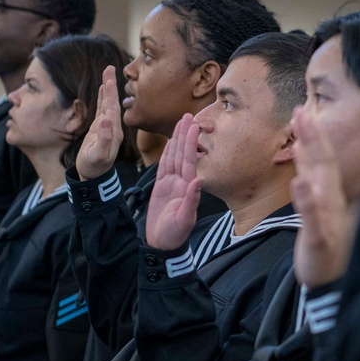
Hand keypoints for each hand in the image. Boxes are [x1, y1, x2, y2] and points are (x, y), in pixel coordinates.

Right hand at [75, 66, 124, 180]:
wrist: (93, 176)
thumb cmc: (94, 167)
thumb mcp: (98, 155)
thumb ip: (103, 138)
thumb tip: (105, 120)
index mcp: (114, 130)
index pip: (112, 108)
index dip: (110, 93)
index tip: (109, 79)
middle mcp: (113, 126)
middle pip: (111, 101)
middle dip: (110, 84)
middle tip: (109, 68)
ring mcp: (107, 126)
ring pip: (107, 103)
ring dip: (107, 88)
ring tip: (107, 73)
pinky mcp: (100, 127)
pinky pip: (102, 108)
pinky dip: (103, 97)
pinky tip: (103, 89)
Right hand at [145, 114, 202, 250]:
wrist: (162, 244)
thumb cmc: (174, 235)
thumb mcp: (184, 219)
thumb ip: (191, 200)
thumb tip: (197, 180)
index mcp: (186, 186)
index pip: (189, 159)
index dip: (190, 142)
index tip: (194, 125)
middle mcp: (180, 182)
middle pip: (181, 153)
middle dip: (184, 135)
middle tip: (188, 116)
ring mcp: (171, 184)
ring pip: (173, 157)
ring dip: (176, 140)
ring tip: (181, 124)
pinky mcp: (162, 187)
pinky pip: (164, 167)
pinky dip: (166, 154)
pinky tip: (169, 143)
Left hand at [290, 109, 352, 286]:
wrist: (331, 280)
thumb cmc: (324, 239)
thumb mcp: (318, 205)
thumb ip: (311, 177)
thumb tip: (303, 147)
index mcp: (328, 193)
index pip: (321, 159)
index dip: (311, 135)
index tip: (301, 110)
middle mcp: (331, 201)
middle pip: (323, 165)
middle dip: (313, 138)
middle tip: (302, 111)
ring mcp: (327, 219)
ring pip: (320, 186)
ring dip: (312, 161)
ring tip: (301, 138)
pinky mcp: (319, 240)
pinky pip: (312, 219)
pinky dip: (307, 201)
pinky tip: (300, 184)